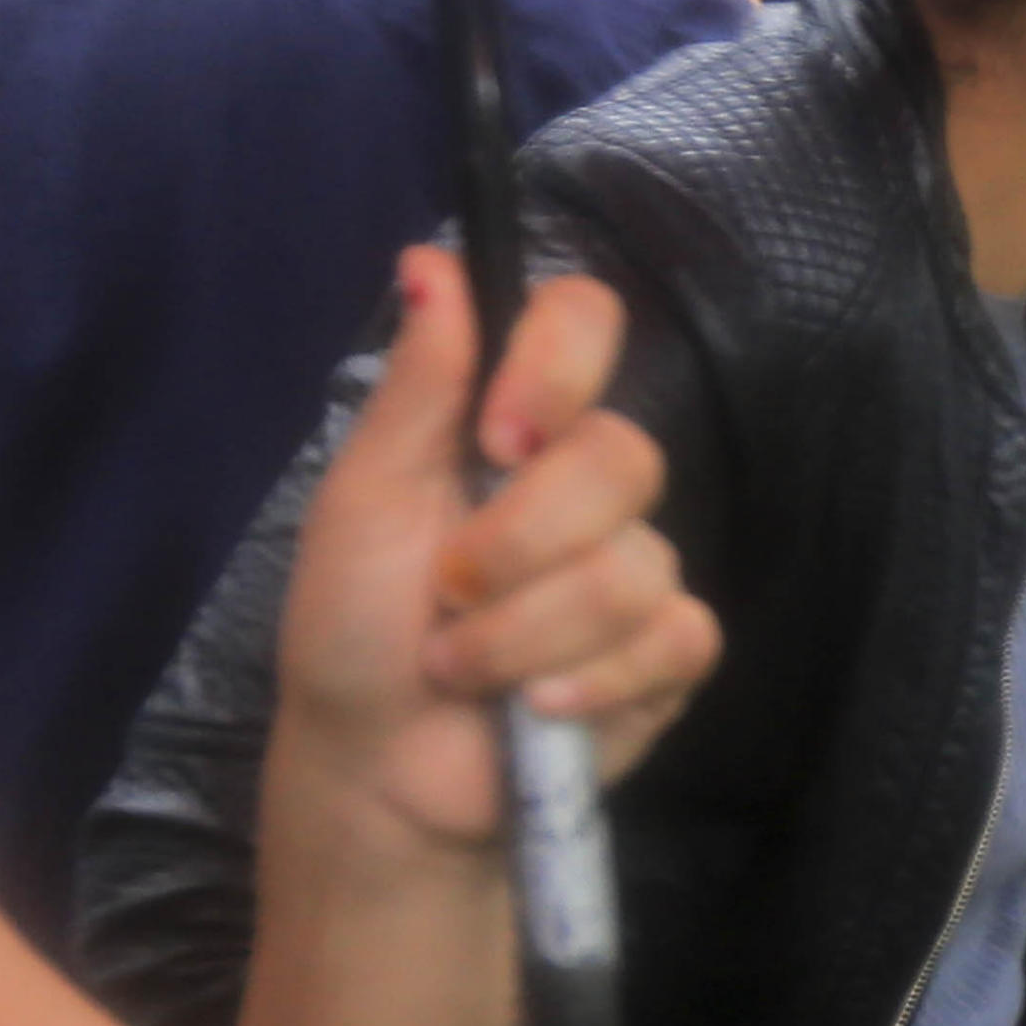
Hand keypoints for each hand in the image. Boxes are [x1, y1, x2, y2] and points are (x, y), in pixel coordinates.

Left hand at [278, 249, 721, 850]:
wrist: (376, 769)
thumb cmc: (353, 631)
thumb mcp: (364, 499)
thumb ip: (416, 385)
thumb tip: (430, 257)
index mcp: (512, 425)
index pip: (586, 324)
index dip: (559, 366)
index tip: (497, 437)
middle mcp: (586, 485)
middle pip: (624, 457)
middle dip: (520, 543)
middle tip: (446, 591)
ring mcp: (638, 569)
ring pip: (633, 568)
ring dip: (523, 635)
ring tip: (461, 671)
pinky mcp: (669, 657)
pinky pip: (672, 639)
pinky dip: (587, 681)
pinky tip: (536, 709)